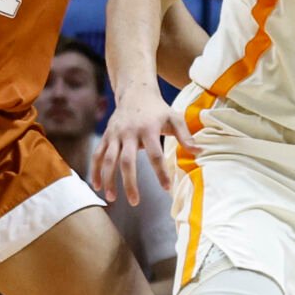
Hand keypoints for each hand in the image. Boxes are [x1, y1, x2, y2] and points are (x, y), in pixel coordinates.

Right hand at [91, 86, 193, 203]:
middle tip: (135, 202)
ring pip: (109, 160)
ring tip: (112, 198)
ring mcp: (115, 134)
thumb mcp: (174, 118)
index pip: (155, 154)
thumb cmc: (158, 109)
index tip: (166, 189)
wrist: (135, 92)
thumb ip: (185, 136)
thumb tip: (199, 152)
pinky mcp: (106, 136)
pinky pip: (98, 155)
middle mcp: (129, 132)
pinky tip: (97, 187)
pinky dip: (95, 171)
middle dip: (129, 182)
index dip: (160, 172)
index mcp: (148, 129)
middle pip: (127, 161)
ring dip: (109, 179)